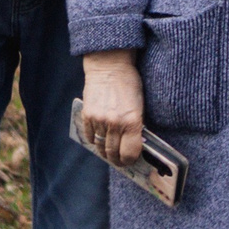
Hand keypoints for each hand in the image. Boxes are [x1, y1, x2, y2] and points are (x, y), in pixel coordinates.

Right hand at [79, 51, 144, 165]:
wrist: (109, 66)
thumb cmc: (130, 84)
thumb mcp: (140, 105)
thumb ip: (137, 125)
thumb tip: (135, 144)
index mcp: (132, 121)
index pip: (130, 152)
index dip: (130, 160)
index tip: (131, 160)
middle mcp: (115, 123)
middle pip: (114, 153)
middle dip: (117, 160)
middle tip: (120, 161)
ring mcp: (99, 120)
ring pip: (100, 146)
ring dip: (105, 153)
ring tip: (109, 154)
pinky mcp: (87, 115)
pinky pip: (90, 136)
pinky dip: (94, 140)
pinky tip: (99, 140)